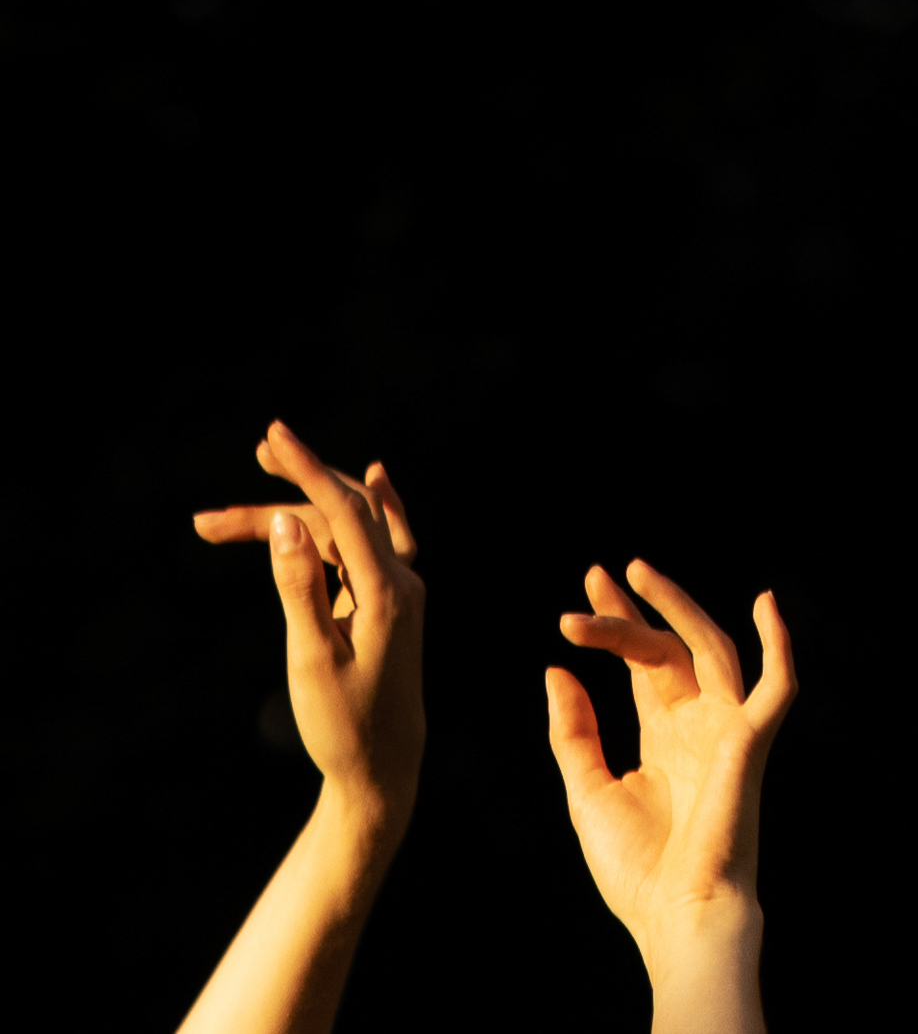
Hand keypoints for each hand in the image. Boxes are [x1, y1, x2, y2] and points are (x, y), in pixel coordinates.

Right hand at [194, 421, 425, 832]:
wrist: (383, 770)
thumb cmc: (342, 724)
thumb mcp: (311, 659)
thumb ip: (300, 586)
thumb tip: (287, 520)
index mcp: (386, 594)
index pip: (345, 510)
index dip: (306, 468)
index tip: (273, 435)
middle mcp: (401, 582)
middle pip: (342, 512)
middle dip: (293, 486)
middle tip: (250, 458)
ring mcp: (401, 590)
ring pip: (349, 529)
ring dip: (299, 515)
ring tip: (228, 519)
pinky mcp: (392, 601)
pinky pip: (381, 539)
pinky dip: (369, 508)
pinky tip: (376, 475)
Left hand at [546, 560, 796, 973]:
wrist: (675, 922)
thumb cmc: (637, 870)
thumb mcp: (588, 790)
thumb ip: (573, 730)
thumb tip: (556, 669)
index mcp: (665, 736)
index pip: (643, 662)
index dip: (617, 622)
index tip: (590, 586)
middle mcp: (698, 725)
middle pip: (667, 647)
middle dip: (633, 610)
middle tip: (598, 575)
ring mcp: (726, 732)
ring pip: (708, 649)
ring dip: (676, 607)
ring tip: (636, 572)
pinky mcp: (749, 745)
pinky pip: (776, 689)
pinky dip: (780, 646)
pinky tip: (767, 604)